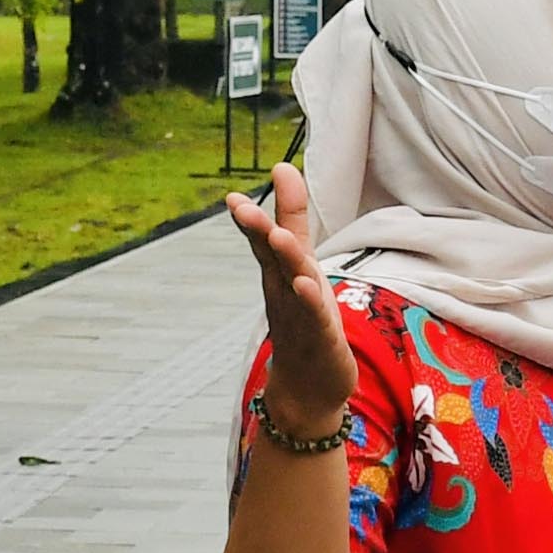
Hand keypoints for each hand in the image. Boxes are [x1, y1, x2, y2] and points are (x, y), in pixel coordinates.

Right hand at [227, 163, 352, 440]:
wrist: (309, 385)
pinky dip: (308, 300)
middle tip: (239, 207)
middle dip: (257, 231)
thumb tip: (283, 167)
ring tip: (278, 236)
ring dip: (285, 259)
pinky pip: (313, 315)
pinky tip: (305, 284)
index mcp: (279, 272)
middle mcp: (283, 290)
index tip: (232, 196)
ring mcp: (299, 314)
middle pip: (269, 257)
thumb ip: (293, 218)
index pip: (262, 241)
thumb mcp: (300, 263)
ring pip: (290, 282)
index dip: (250, 218)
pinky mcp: (320, 336)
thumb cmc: (305, 316)